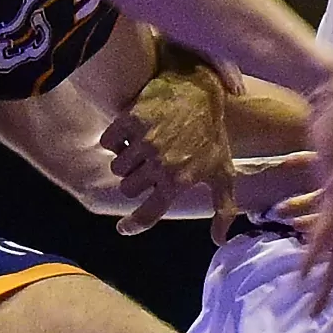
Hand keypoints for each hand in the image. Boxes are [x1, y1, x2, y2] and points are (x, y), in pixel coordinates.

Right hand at [101, 62, 235, 239]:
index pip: (148, 213)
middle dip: (136, 180)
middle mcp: (160, 164)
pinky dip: (115, 140)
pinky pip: (108, 142)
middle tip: (148, 166)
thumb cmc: (212, 135)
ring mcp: (144, 141)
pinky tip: (130, 134)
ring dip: (126, 160)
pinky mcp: (131, 120)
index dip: (134, 225)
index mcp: (178, 180)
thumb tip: (219, 240)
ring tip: (142, 148)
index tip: (124, 228)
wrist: (201, 92)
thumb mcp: (223, 172)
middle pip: (128, 189)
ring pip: (117, 167)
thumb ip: (223, 209)